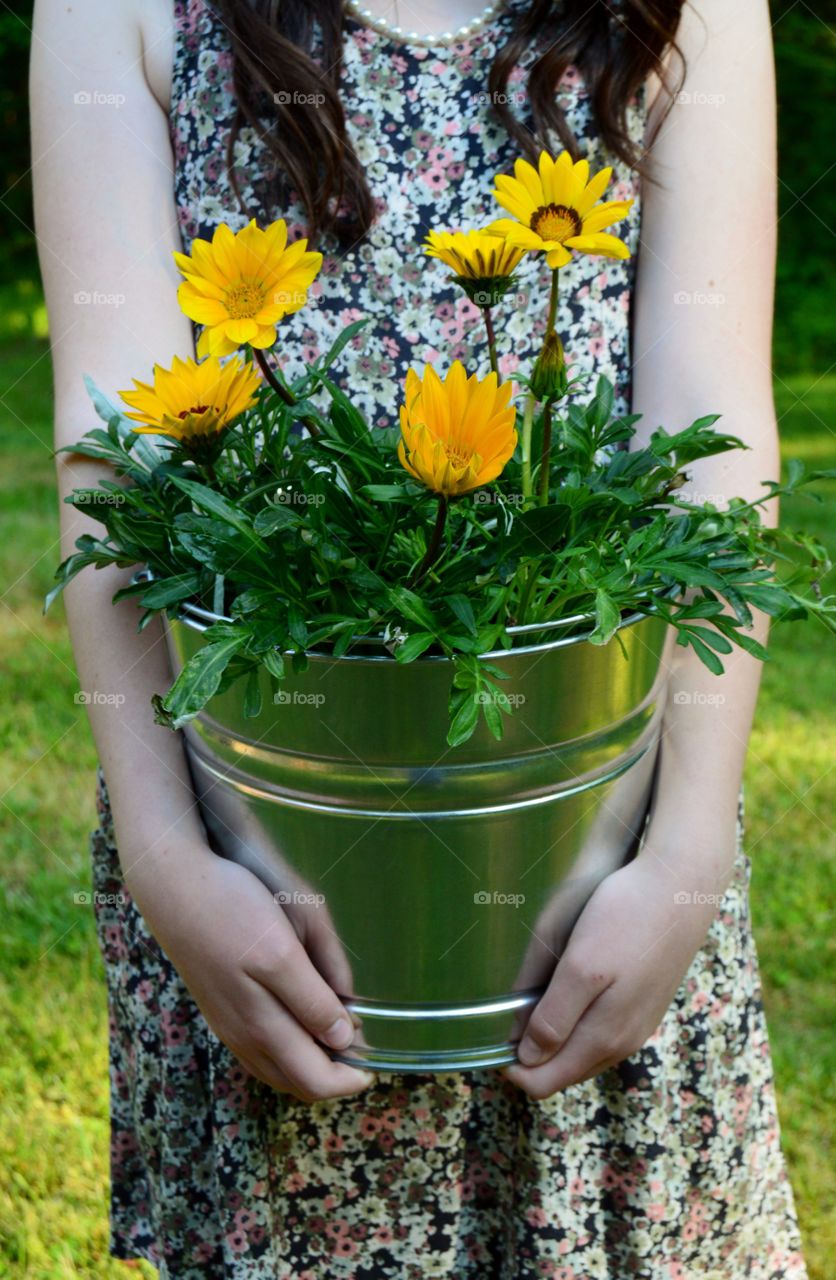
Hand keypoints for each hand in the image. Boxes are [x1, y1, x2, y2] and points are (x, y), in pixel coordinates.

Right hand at [120, 837, 374, 1101]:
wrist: (174, 886)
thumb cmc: (231, 912)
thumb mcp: (282, 954)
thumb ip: (312, 1002)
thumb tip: (343, 1040)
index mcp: (262, 1028)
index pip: (315, 1082)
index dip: (350, 1080)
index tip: (375, 1060)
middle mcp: (242, 1037)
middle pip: (296, 1082)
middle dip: (334, 1074)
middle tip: (361, 1045)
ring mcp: (226, 1024)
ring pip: (276, 1068)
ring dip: (311, 1062)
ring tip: (338, 1033)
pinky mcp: (219, 1006)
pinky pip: (259, 1049)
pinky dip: (288, 1047)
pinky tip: (300, 1021)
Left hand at [502, 845, 733, 1098]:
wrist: (682, 887)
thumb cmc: (626, 920)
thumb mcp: (579, 969)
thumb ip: (553, 1018)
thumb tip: (527, 1059)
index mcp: (603, 1039)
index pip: (546, 1082)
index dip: (514, 1067)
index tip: (493, 1037)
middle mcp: (624, 1042)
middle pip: (565, 1071)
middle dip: (532, 1055)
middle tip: (507, 1016)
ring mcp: (639, 1023)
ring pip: (584, 1050)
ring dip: (555, 1038)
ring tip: (530, 1001)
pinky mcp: (647, 1001)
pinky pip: (602, 1030)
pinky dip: (577, 1022)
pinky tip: (567, 991)